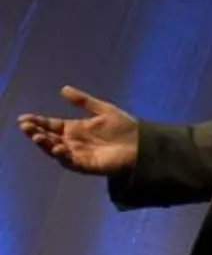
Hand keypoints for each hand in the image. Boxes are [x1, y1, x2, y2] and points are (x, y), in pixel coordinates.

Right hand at [16, 86, 138, 175]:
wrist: (143, 143)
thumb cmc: (125, 128)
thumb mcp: (103, 110)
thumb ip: (83, 101)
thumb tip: (63, 89)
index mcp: (75, 129)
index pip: (51, 125)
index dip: (37, 122)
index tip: (25, 117)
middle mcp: (73, 142)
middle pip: (48, 138)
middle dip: (35, 132)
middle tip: (25, 126)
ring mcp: (78, 154)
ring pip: (55, 150)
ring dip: (44, 144)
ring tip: (36, 136)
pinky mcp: (86, 165)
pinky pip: (71, 162)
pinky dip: (62, 155)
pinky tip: (58, 147)